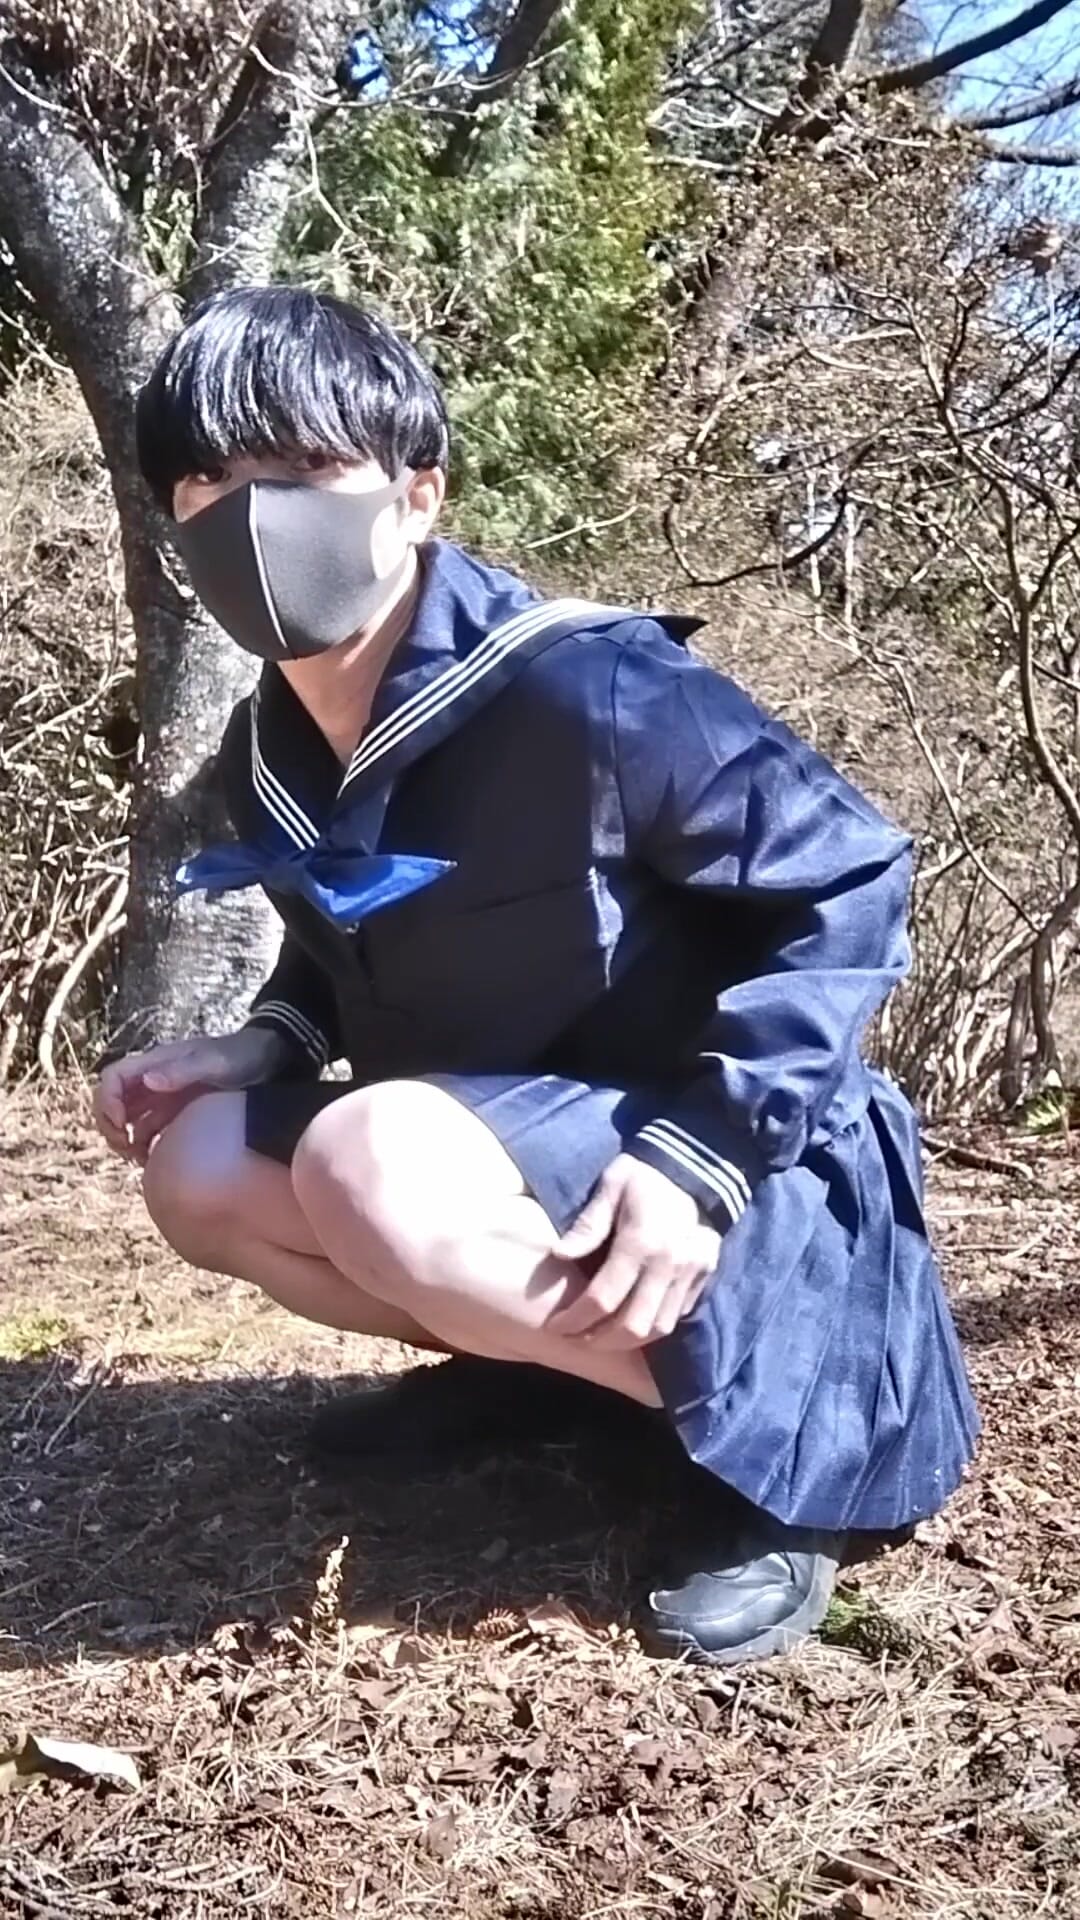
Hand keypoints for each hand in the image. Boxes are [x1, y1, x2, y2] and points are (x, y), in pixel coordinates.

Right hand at [93, 1026, 288, 1164]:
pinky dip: (143, 1145)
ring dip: (123, 1138)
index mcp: (156, 1062)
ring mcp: (164, 1097)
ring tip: (137, 1158)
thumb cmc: (241, 1055)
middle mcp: (154, 1080)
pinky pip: (148, 1130)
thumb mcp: (215, 1062)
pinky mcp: (176, 1113)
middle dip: (109, 1124)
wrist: (268, 1060)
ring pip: (128, 1118)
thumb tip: (148, 1081)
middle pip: (114, 1100)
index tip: (123, 1125)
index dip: (108, 1101)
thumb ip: (183, 1070)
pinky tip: (153, 1161)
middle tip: (124, 1147)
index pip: (114, 1077)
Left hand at [550, 1153, 720, 1348]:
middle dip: (599, 1340)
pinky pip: (678, 1315)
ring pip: (659, 1328)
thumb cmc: (645, 1172)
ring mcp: (691, 1273)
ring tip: (601, 1338)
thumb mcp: (611, 1186)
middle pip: (633, 1326)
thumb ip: (588, 1225)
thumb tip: (560, 1255)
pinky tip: (632, 1322)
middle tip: (576, 1338)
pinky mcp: (705, 1275)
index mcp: (641, 1242)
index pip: (603, 1299)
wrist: (699, 1161)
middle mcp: (669, 1265)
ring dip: (628, 1341)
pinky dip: (653, 1326)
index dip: (575, 1320)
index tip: (556, 1327)